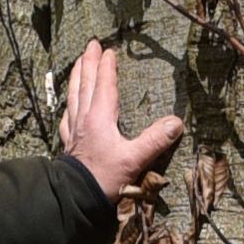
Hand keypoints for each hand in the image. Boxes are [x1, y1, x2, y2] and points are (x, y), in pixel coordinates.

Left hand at [59, 41, 186, 204]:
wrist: (76, 199)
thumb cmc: (104, 178)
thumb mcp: (135, 159)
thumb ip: (156, 140)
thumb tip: (176, 122)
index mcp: (100, 117)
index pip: (104, 84)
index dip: (106, 66)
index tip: (109, 50)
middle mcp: (85, 118)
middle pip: (85, 83)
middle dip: (88, 63)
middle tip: (90, 45)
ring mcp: (74, 130)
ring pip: (73, 96)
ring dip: (76, 78)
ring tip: (77, 64)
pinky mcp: (68, 143)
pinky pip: (67, 116)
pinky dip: (68, 105)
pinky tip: (68, 106)